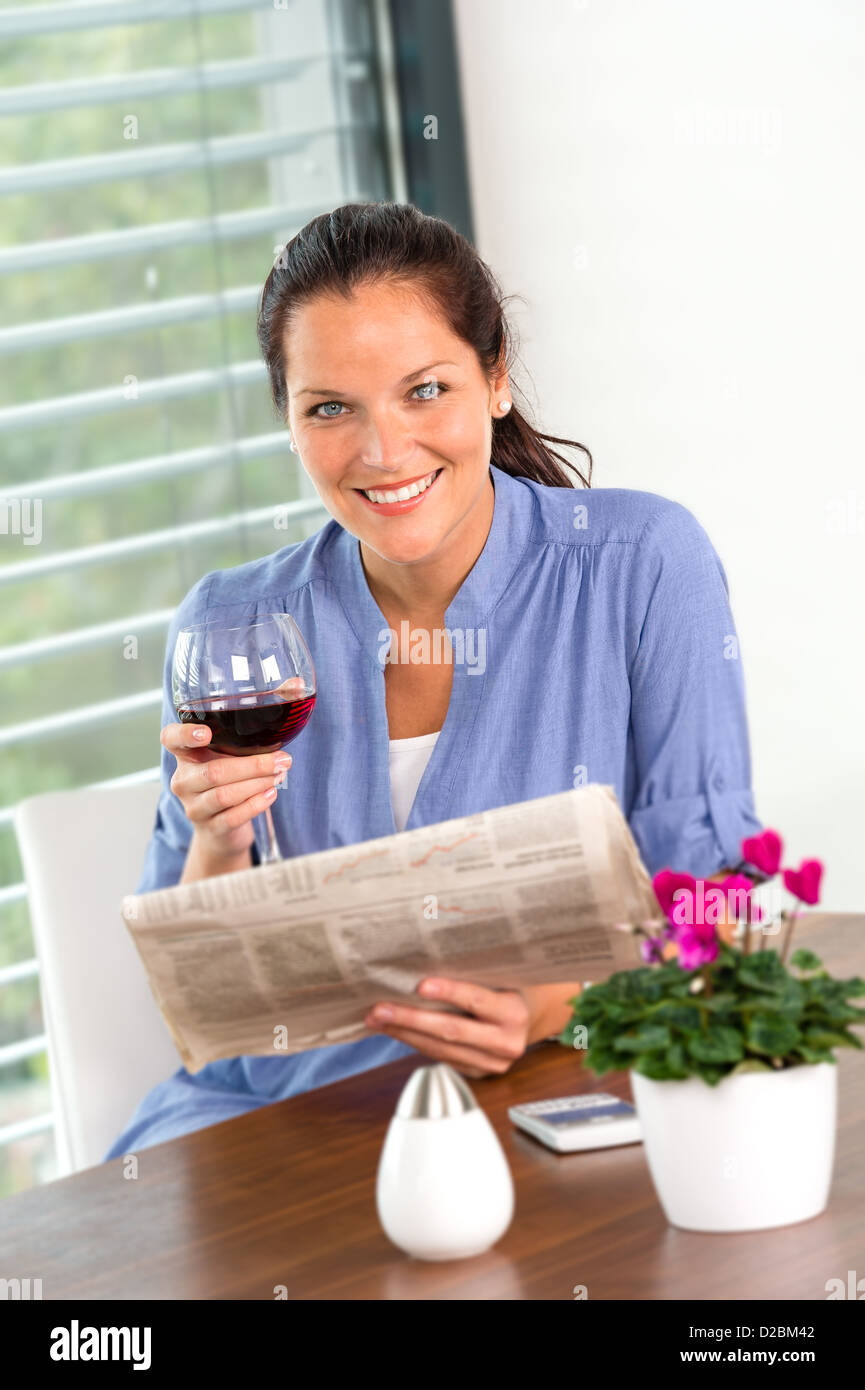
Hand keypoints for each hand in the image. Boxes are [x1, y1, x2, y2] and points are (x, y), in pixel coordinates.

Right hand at [162, 720, 291, 862]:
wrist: (221, 831)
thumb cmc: (226, 786)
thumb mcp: (225, 761)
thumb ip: (238, 748)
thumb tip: (275, 743)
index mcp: (185, 757)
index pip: (171, 739)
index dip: (185, 735)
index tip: (206, 733)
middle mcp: (183, 781)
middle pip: (214, 772)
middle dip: (253, 765)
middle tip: (281, 760)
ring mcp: (194, 807)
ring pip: (224, 795)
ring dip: (257, 784)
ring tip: (279, 775)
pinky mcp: (210, 828)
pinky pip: (233, 817)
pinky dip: (255, 804)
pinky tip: (271, 794)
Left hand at [364, 977, 530, 1078]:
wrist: (530, 1019)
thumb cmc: (510, 989)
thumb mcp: (502, 978)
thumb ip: (474, 977)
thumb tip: (423, 967)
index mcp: (514, 1013)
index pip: (477, 1000)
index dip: (449, 992)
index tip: (420, 985)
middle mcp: (506, 1043)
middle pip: (452, 1031)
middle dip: (411, 1019)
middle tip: (381, 1009)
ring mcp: (491, 1063)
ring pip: (441, 1049)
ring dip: (404, 1033)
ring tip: (378, 1019)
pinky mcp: (477, 1073)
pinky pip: (441, 1057)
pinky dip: (415, 1043)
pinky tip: (396, 1030)